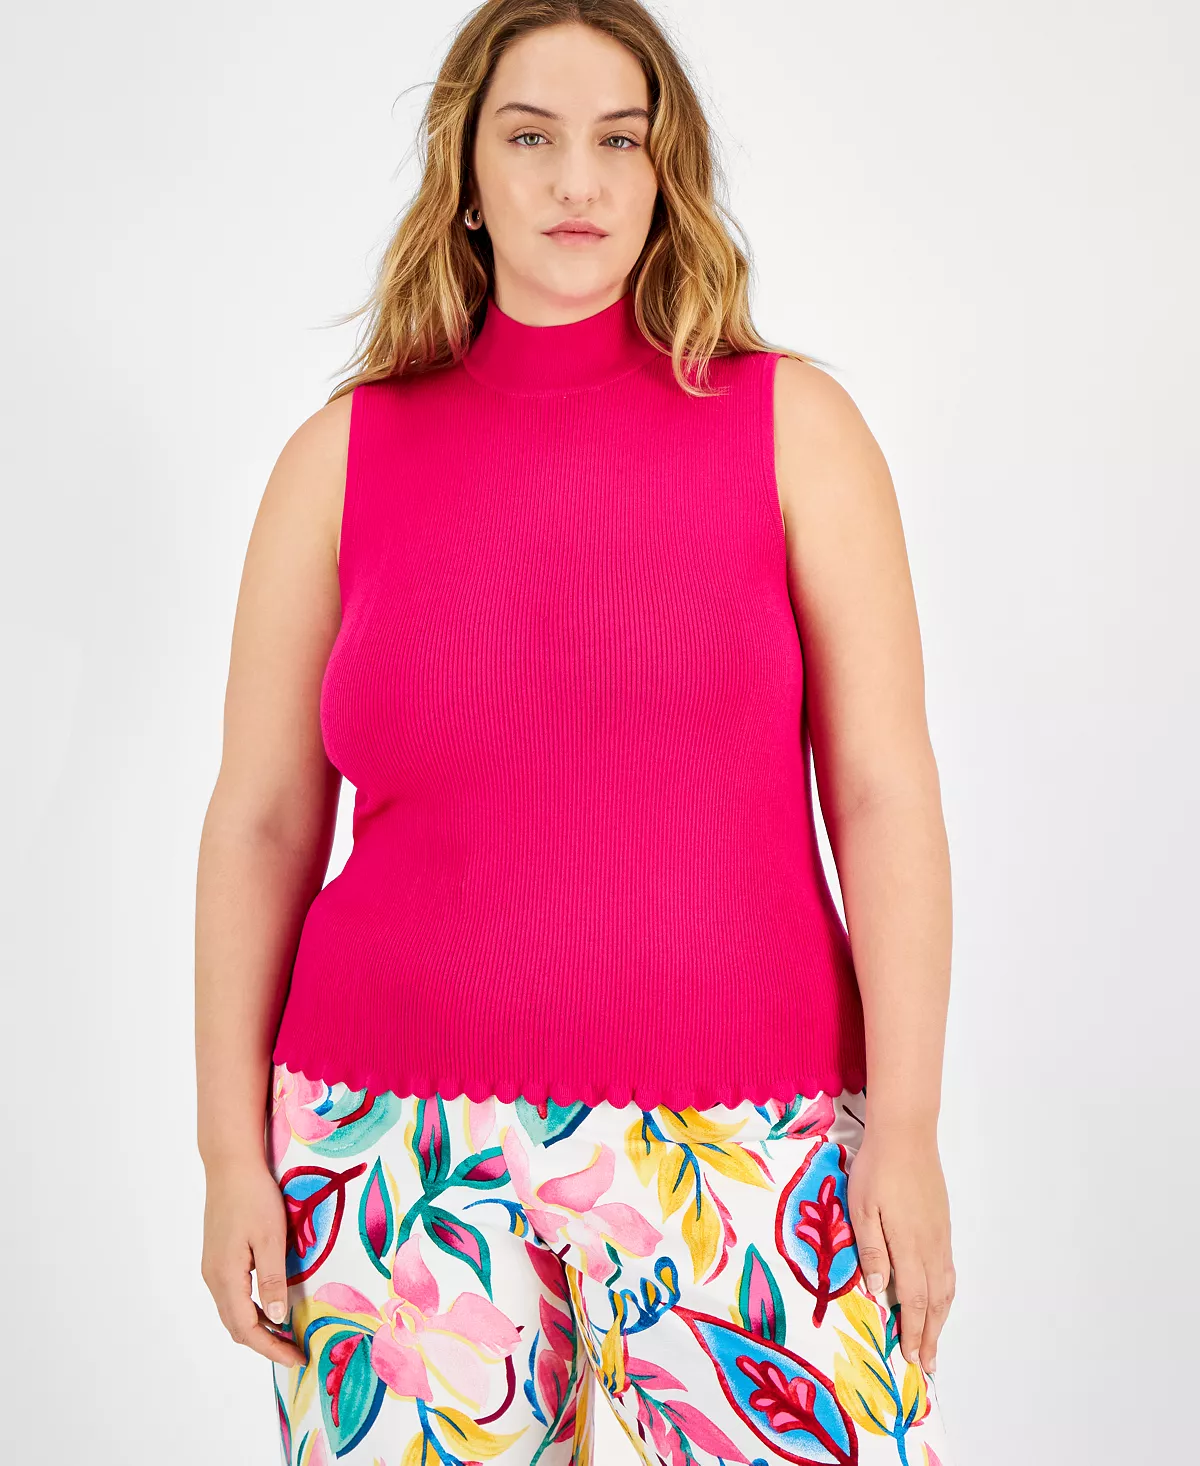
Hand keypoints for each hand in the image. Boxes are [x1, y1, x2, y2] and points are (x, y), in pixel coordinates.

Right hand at [200, 1154, 306, 1368]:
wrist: (230, 1165)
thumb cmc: (254, 1197)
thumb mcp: (270, 1238)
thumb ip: (273, 1280)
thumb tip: (277, 1320)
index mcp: (225, 1277)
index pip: (246, 1329)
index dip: (272, 1348)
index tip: (298, 1358)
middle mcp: (213, 1278)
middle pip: (236, 1326)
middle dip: (266, 1343)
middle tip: (296, 1351)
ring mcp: (212, 1268)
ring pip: (233, 1311)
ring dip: (258, 1327)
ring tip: (287, 1334)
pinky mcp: (217, 1257)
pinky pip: (232, 1295)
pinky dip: (251, 1309)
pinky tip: (271, 1304)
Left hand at [847, 1124, 954, 1374]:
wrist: (907, 1136)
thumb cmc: (877, 1170)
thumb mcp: (862, 1209)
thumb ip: (871, 1251)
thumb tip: (880, 1293)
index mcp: (909, 1246)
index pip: (915, 1301)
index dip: (913, 1332)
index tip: (911, 1358)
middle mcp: (931, 1247)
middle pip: (935, 1302)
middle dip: (931, 1336)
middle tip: (928, 1365)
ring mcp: (940, 1236)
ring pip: (946, 1287)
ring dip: (941, 1319)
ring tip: (934, 1342)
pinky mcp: (943, 1225)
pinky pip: (948, 1270)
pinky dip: (945, 1294)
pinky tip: (938, 1299)